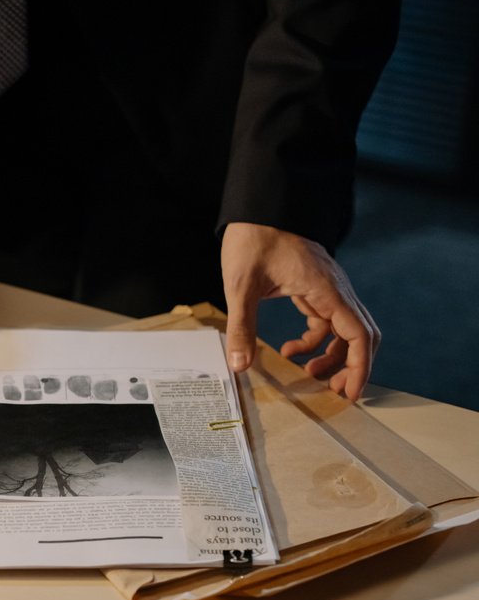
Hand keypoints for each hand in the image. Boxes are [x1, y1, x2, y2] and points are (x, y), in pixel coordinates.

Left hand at [221, 222, 379, 400]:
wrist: (259, 207)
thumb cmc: (253, 239)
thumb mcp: (241, 286)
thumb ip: (242, 326)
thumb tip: (239, 364)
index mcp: (327, 289)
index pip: (358, 334)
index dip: (359, 366)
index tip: (350, 392)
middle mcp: (335, 289)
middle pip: (360, 334)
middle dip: (351, 365)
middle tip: (333, 391)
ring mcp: (327, 287)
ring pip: (344, 328)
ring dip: (332, 354)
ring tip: (308, 373)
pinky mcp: (314, 287)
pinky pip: (326, 319)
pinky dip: (315, 339)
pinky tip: (290, 349)